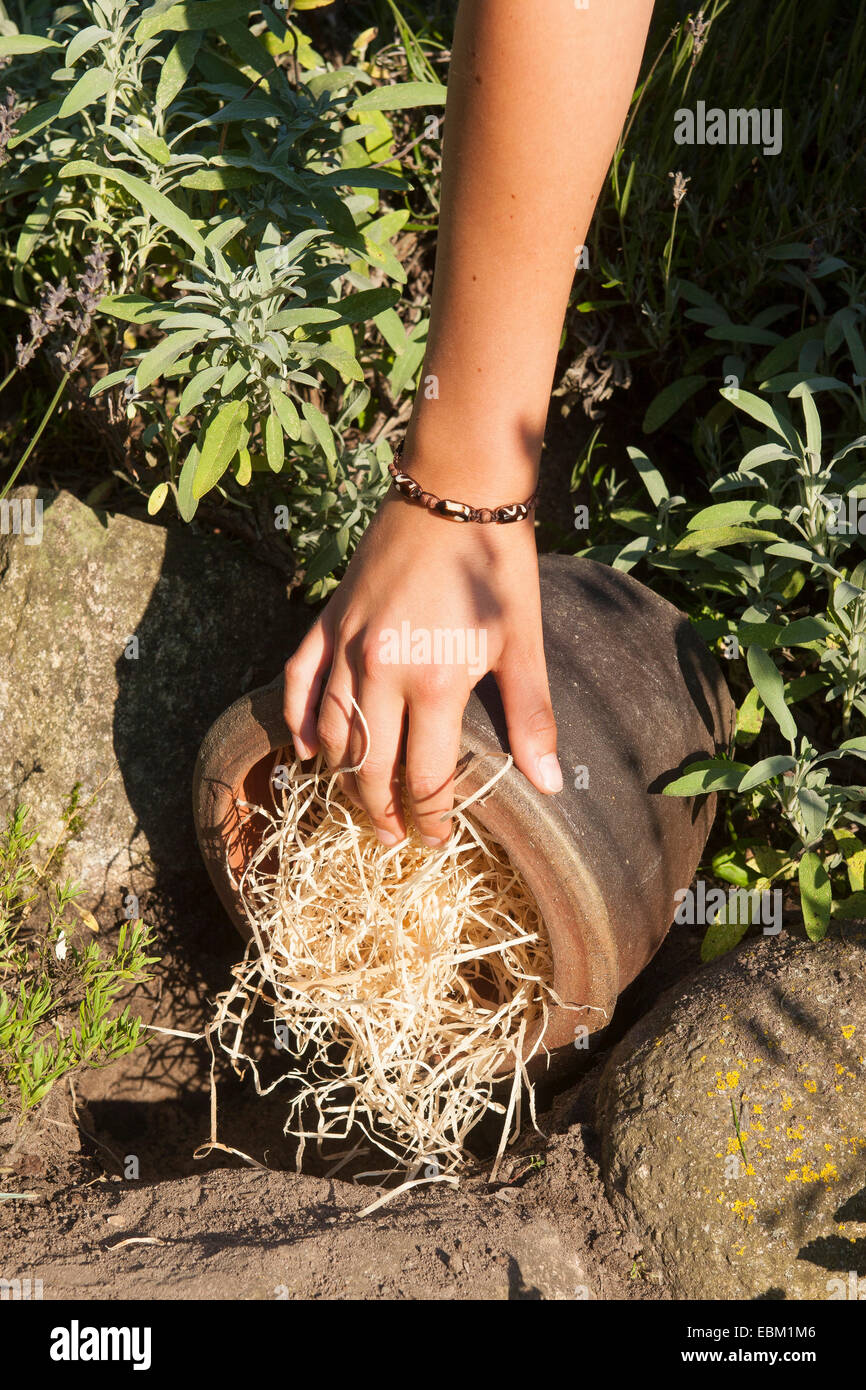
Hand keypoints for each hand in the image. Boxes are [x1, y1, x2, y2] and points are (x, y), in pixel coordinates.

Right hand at [283, 491, 561, 846]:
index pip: (424, 777)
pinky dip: (299, 720)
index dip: (430, 818)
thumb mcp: (522, 644)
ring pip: (331, 731)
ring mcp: (347, 645)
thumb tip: (548, 785)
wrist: (455, 491)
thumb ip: (531, 718)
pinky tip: (305, 749)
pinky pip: (300, 681)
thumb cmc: (497, 567)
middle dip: (379, 811)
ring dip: (343, 774)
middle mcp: (379, 671)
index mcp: (433, 682)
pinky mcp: (328, 620)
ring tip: (360, 800)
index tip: (437, 841)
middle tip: (393, 836)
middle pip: (369, 766)